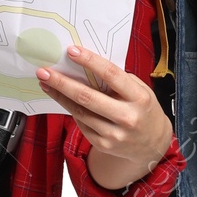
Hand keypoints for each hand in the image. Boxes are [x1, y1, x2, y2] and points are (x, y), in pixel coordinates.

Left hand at [37, 46, 171, 188]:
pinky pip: (82, 123)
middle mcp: (127, 117)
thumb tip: (86, 65)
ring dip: (60, 96)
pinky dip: (72, 110)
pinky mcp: (103, 145)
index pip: (111, 75)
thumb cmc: (143, 110)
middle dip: (62, 83)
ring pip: (80, 111)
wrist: (152, 145)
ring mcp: (114, 134)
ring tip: (46, 82)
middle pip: (87, 97)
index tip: (71, 51)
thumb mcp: (140, 91)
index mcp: (139, 98)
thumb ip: (119, 80)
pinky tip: (63, 99)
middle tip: (44, 71)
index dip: (90, 61)